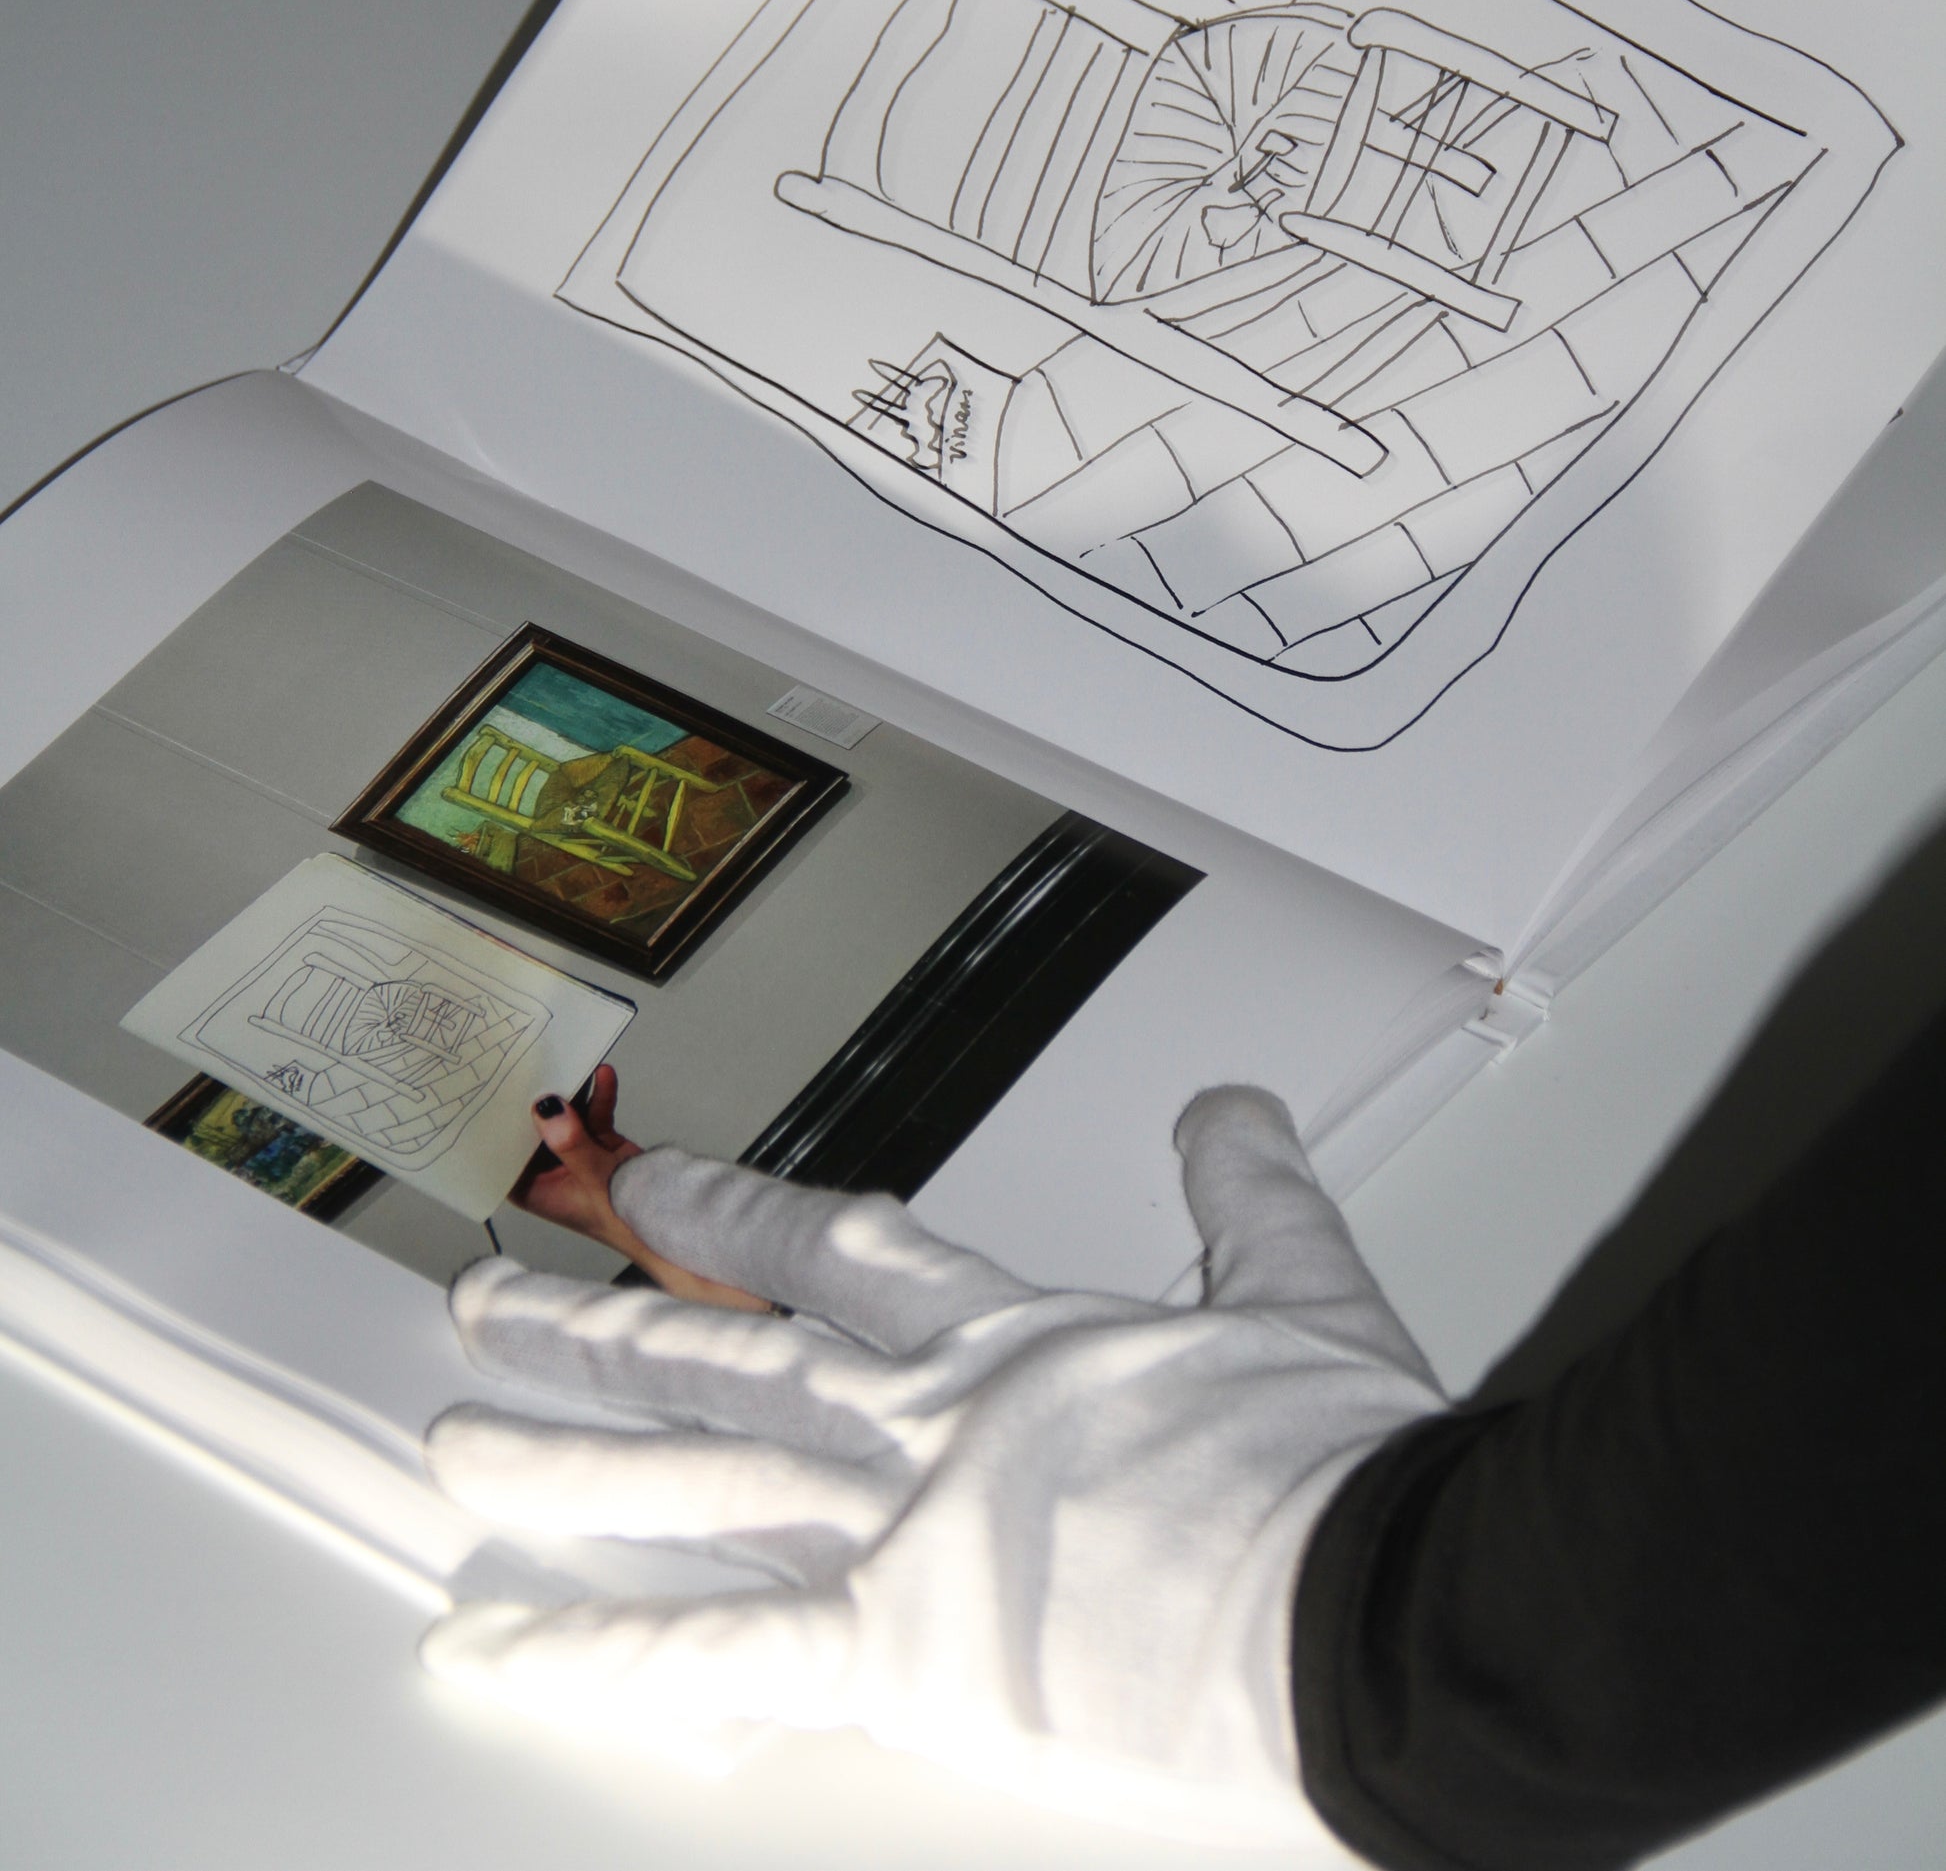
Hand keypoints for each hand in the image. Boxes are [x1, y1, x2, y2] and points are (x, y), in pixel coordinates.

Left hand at [424, 1087, 1443, 1841]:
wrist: (1370, 1603)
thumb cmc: (1338, 1473)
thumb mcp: (1306, 1296)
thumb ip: (1249, 1193)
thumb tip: (1232, 1109)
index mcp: (1012, 1338)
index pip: (833, 1250)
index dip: (729, 1211)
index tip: (652, 1183)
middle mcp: (926, 1418)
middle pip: (724, 1355)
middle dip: (597, 1327)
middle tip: (491, 1300)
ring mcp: (901, 1530)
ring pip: (690, 1479)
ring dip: (561, 1459)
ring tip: (458, 1442)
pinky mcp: (904, 1654)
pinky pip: (719, 1657)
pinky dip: (601, 1652)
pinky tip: (502, 1647)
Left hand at [509, 1065, 768, 1311]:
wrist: (668, 1222)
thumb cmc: (623, 1219)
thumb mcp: (593, 1179)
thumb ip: (571, 1143)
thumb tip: (546, 1109)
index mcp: (531, 1189)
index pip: (503, 1151)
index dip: (495, 1122)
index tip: (492, 1089)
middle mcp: (547, 1171)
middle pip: (533, 1127)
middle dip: (535, 1099)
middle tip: (531, 1063)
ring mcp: (573, 1155)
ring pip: (565, 1115)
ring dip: (571, 1091)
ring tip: (570, 1060)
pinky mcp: (598, 1143)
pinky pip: (593, 1113)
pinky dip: (599, 1096)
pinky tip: (603, 1076)